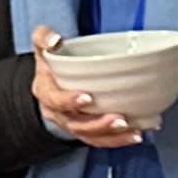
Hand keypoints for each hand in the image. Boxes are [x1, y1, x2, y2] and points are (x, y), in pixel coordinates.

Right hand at [29, 26, 141, 147]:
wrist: (50, 82)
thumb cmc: (51, 63)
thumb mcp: (42, 46)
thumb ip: (44, 37)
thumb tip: (55, 40)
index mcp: (46, 91)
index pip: (54, 100)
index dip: (69, 101)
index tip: (87, 97)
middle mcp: (57, 112)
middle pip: (75, 124)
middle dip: (98, 124)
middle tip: (120, 119)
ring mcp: (71, 123)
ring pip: (89, 136)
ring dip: (112, 135)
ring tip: (132, 130)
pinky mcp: (84, 131)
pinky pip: (99, 140)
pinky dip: (118, 140)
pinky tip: (135, 135)